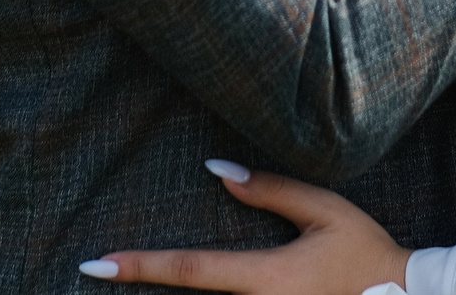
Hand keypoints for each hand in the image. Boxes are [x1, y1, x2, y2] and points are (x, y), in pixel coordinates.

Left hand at [83, 162, 408, 292]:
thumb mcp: (323, 210)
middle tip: (90, 272)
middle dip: (143, 283)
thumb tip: (216, 172)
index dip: (138, 266)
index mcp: (264, 278)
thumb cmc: (366, 252)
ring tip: (131, 273)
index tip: (95, 263)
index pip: (187, 269)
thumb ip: (269, 191)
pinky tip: (183, 288)